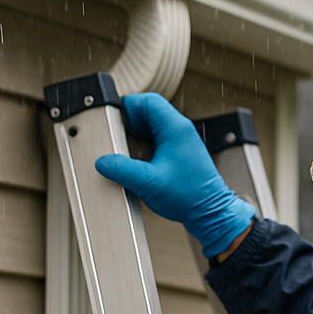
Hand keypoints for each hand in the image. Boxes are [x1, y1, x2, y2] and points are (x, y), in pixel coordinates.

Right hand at [95, 93, 254, 257]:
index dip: (128, 106)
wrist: (210, 212)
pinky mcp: (179, 153)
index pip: (148, 101)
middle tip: (117, 136)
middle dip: (129, 122)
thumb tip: (102, 162)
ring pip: (153, 126)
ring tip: (124, 149)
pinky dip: (144, 145)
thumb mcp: (148, 182)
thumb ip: (121, 169)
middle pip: (149, 111)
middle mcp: (180, 130)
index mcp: (175, 128)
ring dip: (136, 134)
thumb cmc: (189, 196)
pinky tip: (137, 161)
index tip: (115, 120)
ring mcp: (181, 141)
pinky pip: (158, 139)